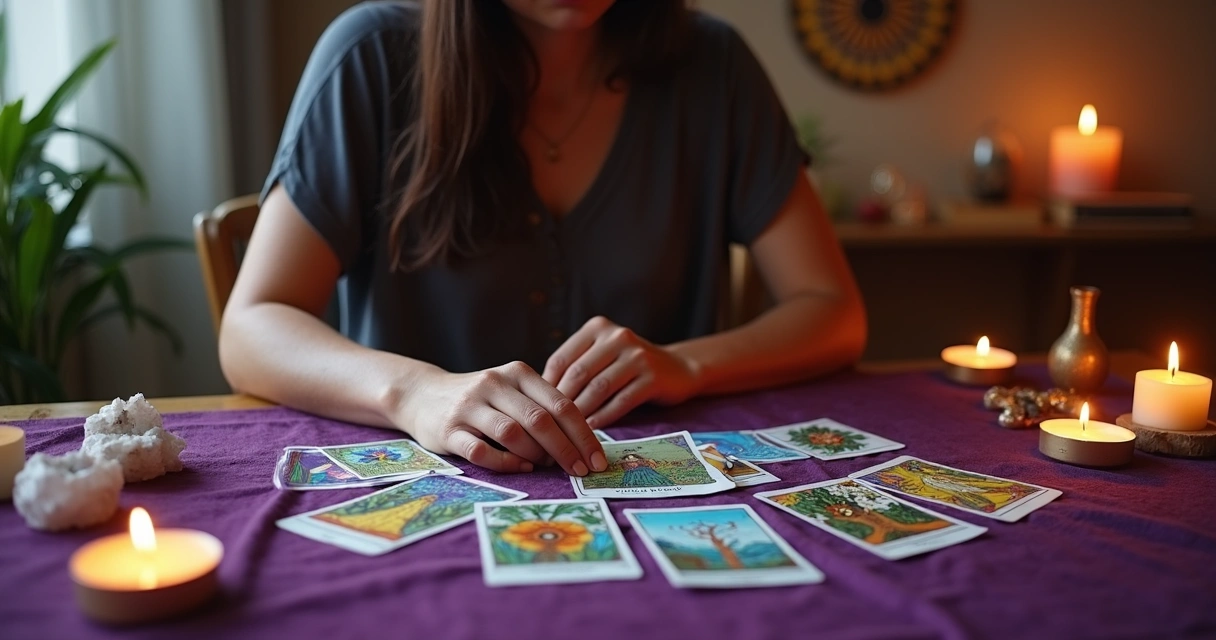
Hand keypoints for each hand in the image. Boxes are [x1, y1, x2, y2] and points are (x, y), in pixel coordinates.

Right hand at [398, 361, 605, 475]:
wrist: (422, 394)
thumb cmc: (481, 399)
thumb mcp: (513, 391)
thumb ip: (542, 409)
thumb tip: (581, 443)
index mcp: (517, 373)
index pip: (560, 403)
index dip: (583, 434)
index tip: (597, 459)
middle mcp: (494, 384)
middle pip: (540, 419)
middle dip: (566, 450)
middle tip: (581, 472)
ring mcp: (469, 406)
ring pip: (512, 433)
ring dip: (536, 455)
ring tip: (547, 467)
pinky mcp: (448, 430)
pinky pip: (481, 451)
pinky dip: (505, 462)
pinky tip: (520, 467)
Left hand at [542, 316, 700, 428]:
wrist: (677, 370)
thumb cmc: (628, 368)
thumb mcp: (601, 356)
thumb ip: (575, 368)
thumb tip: (539, 396)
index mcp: (598, 327)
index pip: (563, 358)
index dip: (547, 387)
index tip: (539, 409)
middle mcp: (618, 336)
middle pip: (579, 373)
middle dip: (562, 402)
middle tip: (550, 425)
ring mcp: (638, 356)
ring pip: (599, 388)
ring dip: (581, 413)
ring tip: (569, 431)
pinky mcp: (653, 377)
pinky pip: (621, 401)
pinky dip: (604, 417)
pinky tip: (592, 430)